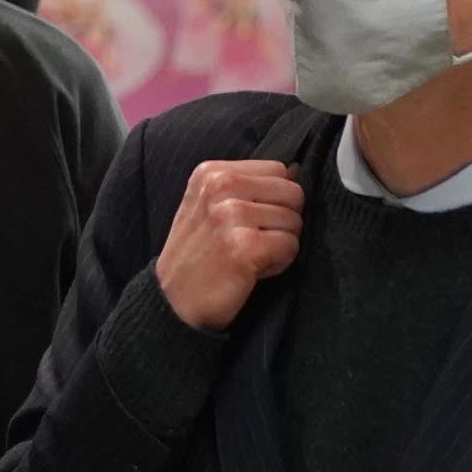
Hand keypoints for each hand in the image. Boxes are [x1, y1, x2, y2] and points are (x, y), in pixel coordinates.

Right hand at [154, 157, 302, 331]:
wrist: (175, 301)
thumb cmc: (199, 253)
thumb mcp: (210, 205)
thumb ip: (249, 185)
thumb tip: (297, 170)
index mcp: (212, 173)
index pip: (278, 170)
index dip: (274, 198)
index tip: (249, 220)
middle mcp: (220, 187)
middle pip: (292, 193)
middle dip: (283, 220)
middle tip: (254, 240)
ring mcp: (232, 215)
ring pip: (294, 221)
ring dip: (280, 244)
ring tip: (249, 255)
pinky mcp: (246, 246)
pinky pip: (291, 246)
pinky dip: (279, 263)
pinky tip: (253, 270)